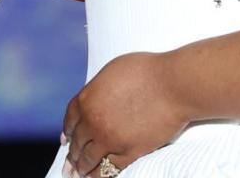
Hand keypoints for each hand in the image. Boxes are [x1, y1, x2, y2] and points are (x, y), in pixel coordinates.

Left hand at [61, 52, 186, 174]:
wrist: (173, 85)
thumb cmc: (147, 71)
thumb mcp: (111, 72)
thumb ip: (97, 90)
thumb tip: (92, 101)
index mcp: (87, 100)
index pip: (70, 122)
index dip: (68, 132)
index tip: (66, 141)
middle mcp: (93, 122)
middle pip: (77, 143)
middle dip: (73, 155)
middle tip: (70, 165)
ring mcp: (110, 140)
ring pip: (89, 159)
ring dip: (82, 169)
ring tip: (79, 175)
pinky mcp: (130, 152)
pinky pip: (109, 169)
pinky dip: (101, 175)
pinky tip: (98, 176)